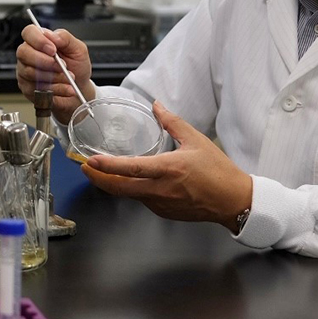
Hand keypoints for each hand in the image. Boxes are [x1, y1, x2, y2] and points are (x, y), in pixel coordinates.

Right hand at [15, 24, 95, 122]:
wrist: (79, 87)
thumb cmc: (77, 66)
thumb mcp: (78, 49)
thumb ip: (66, 38)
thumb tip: (52, 35)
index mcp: (40, 40)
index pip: (29, 32)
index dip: (38, 40)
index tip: (53, 50)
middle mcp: (29, 54)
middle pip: (23, 52)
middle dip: (45, 61)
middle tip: (63, 66)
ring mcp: (25, 72)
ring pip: (30, 73)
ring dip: (54, 77)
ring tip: (69, 78)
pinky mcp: (27, 88)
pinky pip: (36, 89)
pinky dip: (55, 89)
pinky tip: (66, 88)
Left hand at [81, 101, 253, 232]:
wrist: (233, 201)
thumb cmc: (218, 171)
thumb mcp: (196, 140)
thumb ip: (172, 122)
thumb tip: (157, 106)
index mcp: (168, 169)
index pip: (131, 168)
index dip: (107, 166)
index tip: (90, 161)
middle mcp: (161, 189)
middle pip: (120, 188)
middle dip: (97, 179)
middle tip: (84, 168)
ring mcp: (161, 204)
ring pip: (129, 195)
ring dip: (113, 184)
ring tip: (101, 172)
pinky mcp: (164, 212)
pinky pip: (141, 200)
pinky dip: (131, 190)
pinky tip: (130, 181)